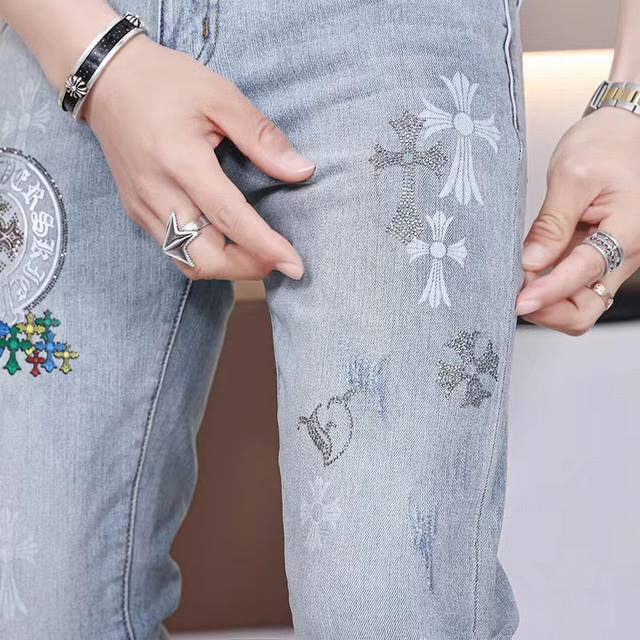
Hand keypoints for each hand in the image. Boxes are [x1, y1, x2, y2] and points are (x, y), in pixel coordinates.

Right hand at [83, 35, 314, 279]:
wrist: (107, 80)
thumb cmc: (166, 82)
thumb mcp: (221, 96)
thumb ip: (261, 137)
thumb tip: (301, 171)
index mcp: (180, 161)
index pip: (228, 218)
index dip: (264, 247)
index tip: (294, 265)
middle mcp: (157, 193)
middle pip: (205, 258)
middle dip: (247, 268)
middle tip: (279, 259)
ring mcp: (143, 207)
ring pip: (188, 263)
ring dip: (227, 269)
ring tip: (258, 255)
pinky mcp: (138, 212)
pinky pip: (175, 251)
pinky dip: (207, 257)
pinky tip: (229, 244)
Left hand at [515, 106, 639, 334]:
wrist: (625, 132)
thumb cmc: (606, 145)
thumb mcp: (571, 176)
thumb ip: (551, 224)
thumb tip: (529, 263)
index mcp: (627, 232)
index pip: (582, 275)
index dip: (546, 294)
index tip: (517, 302)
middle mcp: (625, 256)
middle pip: (586, 309)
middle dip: (547, 310)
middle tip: (513, 293)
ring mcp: (612, 261)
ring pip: (579, 304)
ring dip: (546, 302)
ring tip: (515, 280)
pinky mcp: (596, 258)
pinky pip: (574, 287)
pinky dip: (548, 289)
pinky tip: (526, 274)